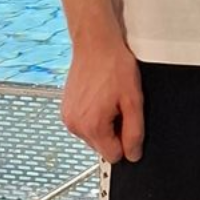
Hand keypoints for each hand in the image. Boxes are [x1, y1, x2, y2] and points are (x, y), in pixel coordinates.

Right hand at [63, 29, 145, 162]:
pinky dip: (94, 116)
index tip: (128, 122)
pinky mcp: (65, 110)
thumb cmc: (114, 66)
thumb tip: (133, 154)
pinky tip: (99, 97)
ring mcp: (67, 118)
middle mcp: (75, 125)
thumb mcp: (134, 100)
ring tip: (109, 99)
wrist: (96, 44)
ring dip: (104, 123)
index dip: (126, 141)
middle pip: (102, 146)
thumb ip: (135, 131)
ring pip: (93, 136)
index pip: (114, 156)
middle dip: (114, 131)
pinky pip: (84, 124)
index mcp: (92, 126)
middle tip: (119, 106)